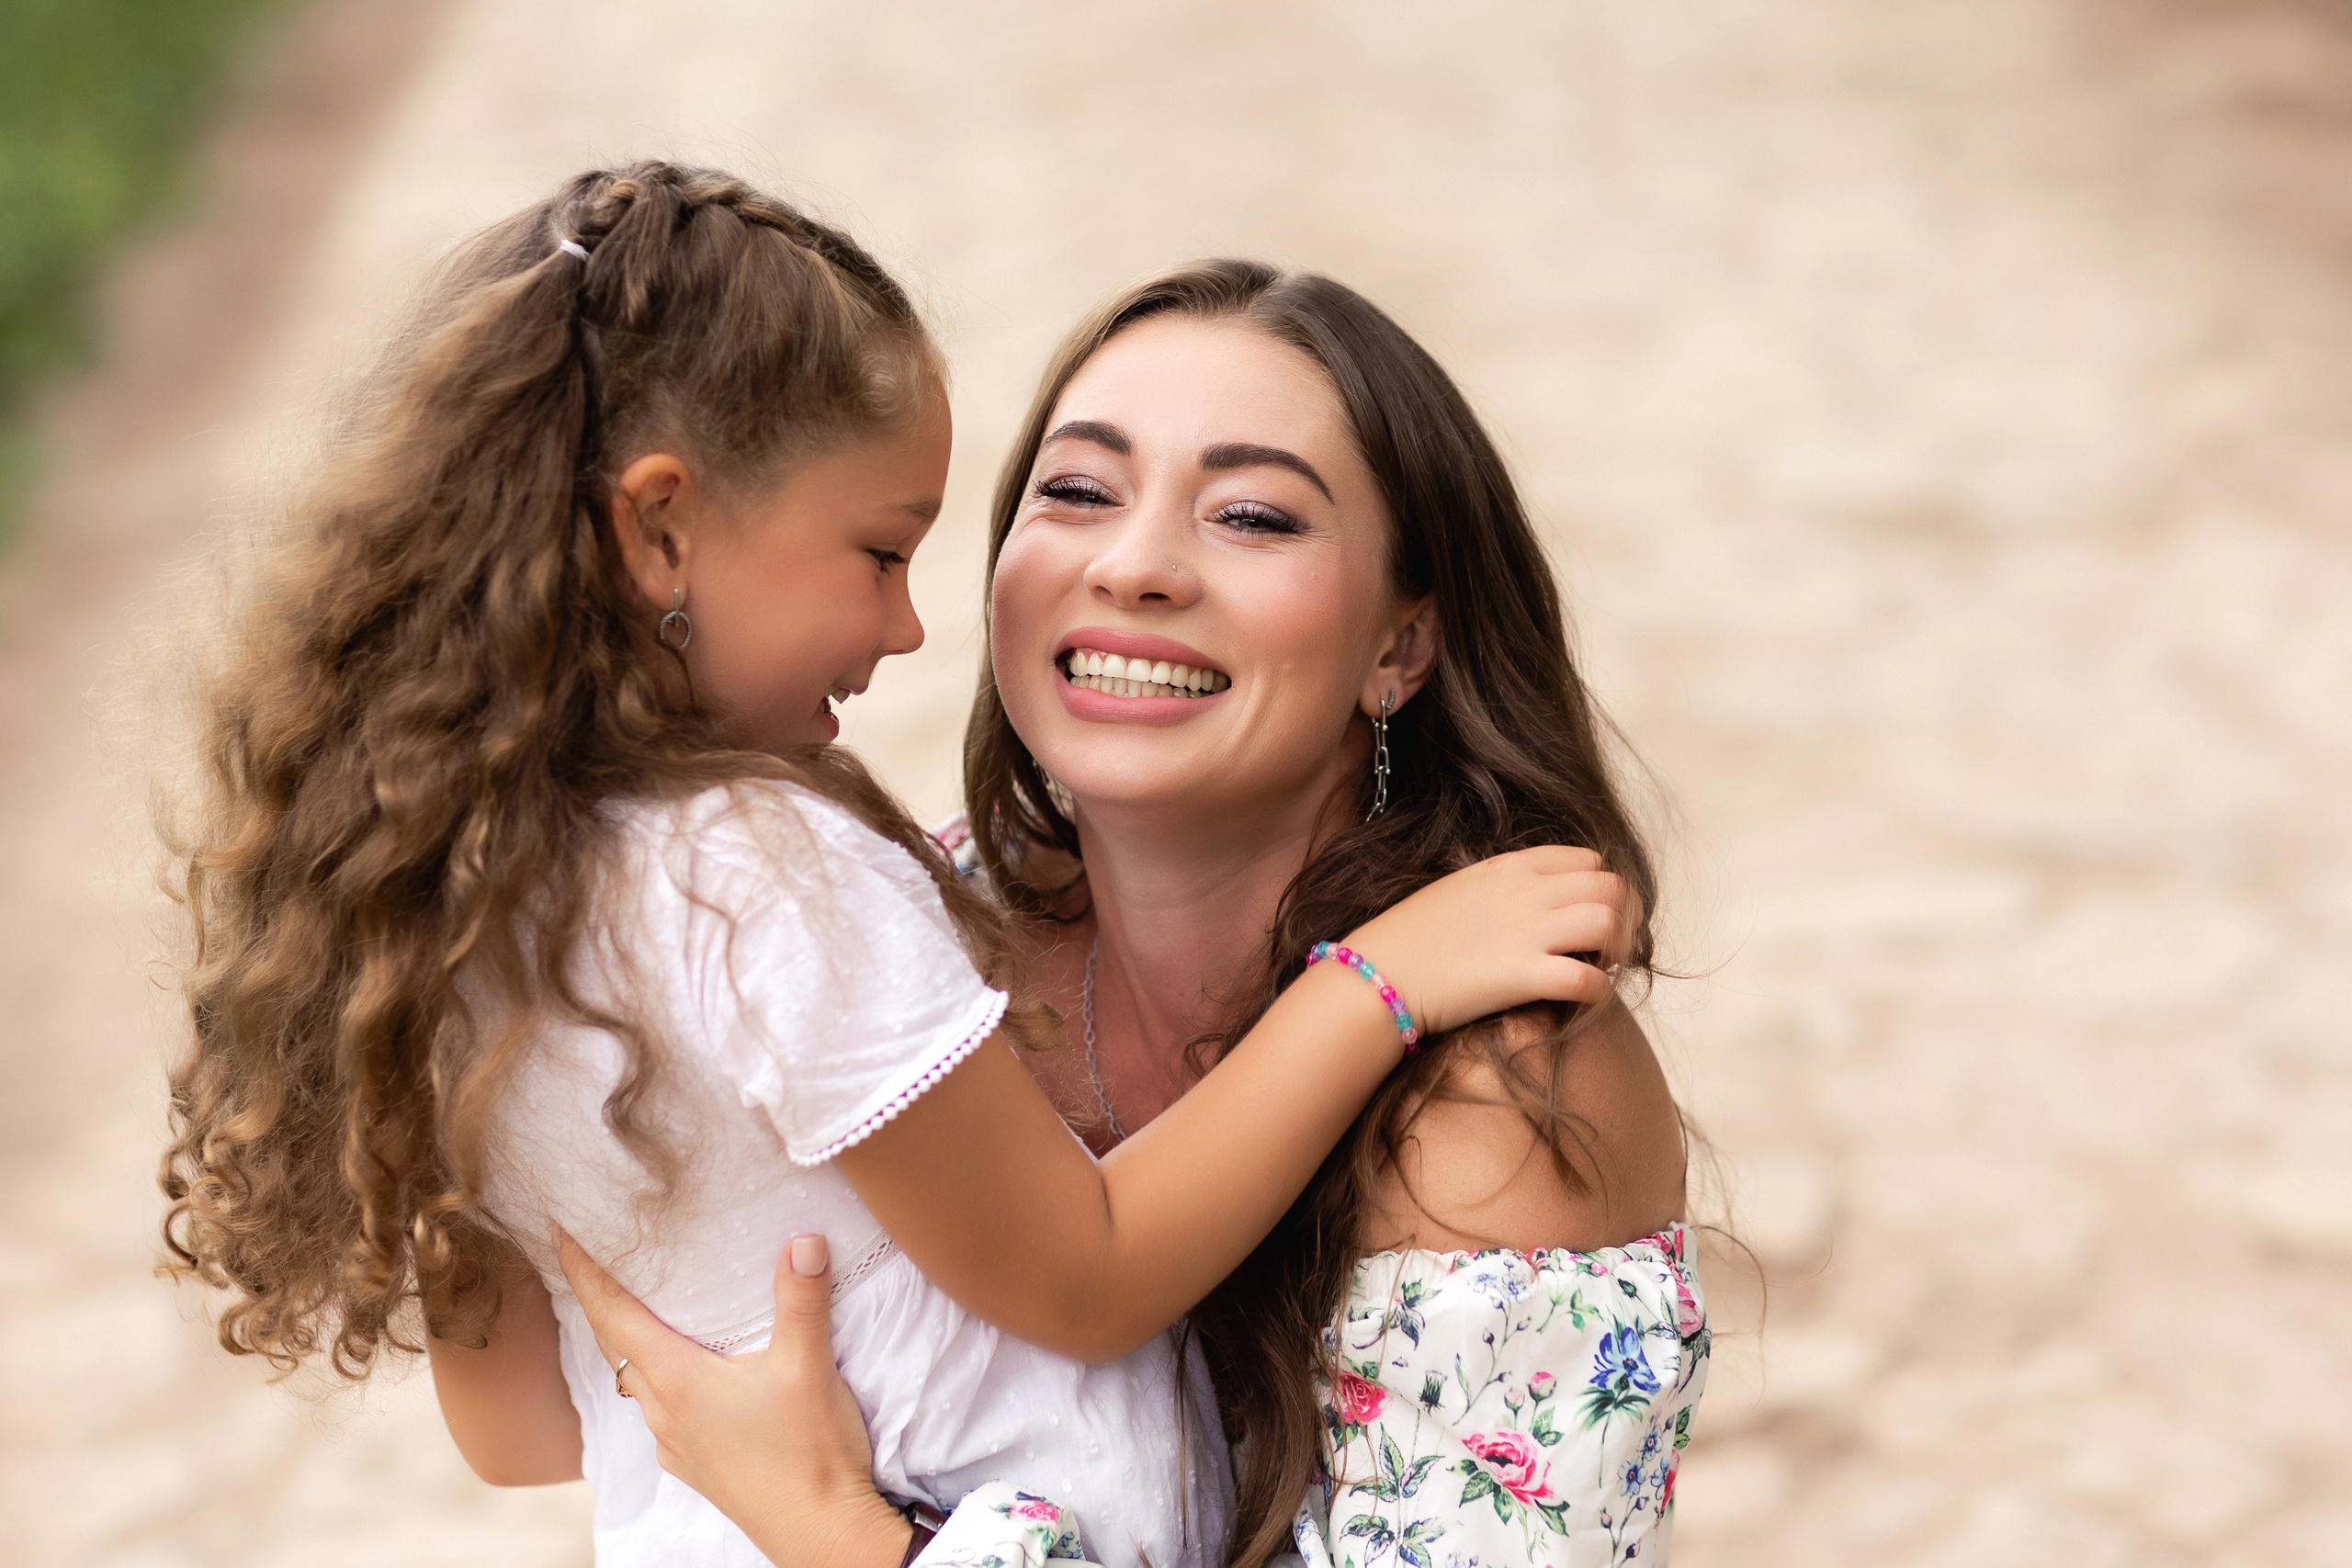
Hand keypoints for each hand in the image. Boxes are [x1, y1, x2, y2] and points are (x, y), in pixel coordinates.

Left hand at [556, 1230, 910, 1567]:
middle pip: (616, 1344)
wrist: (821, 1534)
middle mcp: (664, 1411)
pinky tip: (686, 1375)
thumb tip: (805, 1239)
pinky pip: (659, 1411)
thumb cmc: (810, 1453)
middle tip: (598, 1256)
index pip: (613, 1314)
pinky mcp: (694, 1465)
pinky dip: (659, 1379)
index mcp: (678, 1379)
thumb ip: (802, 1300)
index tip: (560, 1232)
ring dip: (632, 1341)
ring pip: (636, 1380)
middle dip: (603, 1299)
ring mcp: (675, 1443)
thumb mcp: (810, 1367)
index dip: (585, 1270)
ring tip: (643, 1308)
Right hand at [1341, 846, 1635, 1036]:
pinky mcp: (1522, 976)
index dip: (1599, 889)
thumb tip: (1533, 897)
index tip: (1589, 915)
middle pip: (1611, 888)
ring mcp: (1526, 932)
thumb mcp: (1458, 889)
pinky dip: (1599, 991)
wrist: (1376, 976)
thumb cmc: (1409, 938)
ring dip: (1615, 950)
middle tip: (1604, 947)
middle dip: (1621, 918)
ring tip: (1598, 967)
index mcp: (1509, 867)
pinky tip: (1585, 997)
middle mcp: (1525, 892)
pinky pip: (1589, 979)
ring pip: (1609, 923)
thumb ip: (1500, 885)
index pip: (1587, 860)